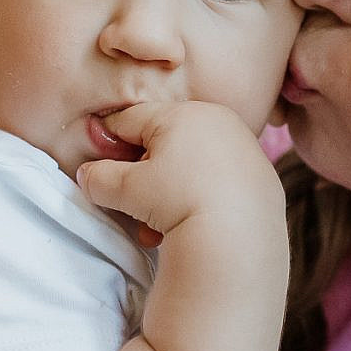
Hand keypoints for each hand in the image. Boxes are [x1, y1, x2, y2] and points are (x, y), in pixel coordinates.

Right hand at [77, 100, 283, 254]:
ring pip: (190, 165)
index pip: (131, 119)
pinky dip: (199, 199)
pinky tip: (190, 226)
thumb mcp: (127, 190)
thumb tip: (88, 175)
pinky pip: (218, 181)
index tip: (96, 162)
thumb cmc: (178, 201)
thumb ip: (100, 177)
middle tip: (130, 204)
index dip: (108, 140)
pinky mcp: (262, 176)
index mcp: (183, 114)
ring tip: (155, 227)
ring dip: (167, 194)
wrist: (240, 236)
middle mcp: (218, 121)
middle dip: (142, 175)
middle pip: (163, 142)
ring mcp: (244, 147)